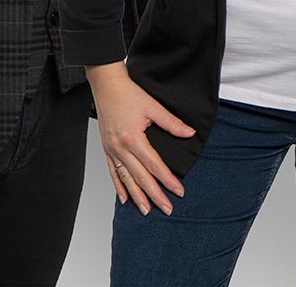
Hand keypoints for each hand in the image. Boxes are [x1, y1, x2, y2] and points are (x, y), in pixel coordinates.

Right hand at [87, 61, 193, 214]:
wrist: (106, 85)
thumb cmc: (128, 93)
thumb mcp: (153, 106)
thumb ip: (171, 122)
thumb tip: (190, 133)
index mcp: (133, 138)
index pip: (154, 165)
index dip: (168, 180)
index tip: (179, 192)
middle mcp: (120, 148)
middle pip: (140, 177)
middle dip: (155, 195)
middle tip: (167, 209)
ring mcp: (111, 150)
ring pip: (126, 179)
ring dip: (137, 196)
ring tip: (147, 210)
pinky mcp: (107, 149)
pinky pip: (112, 172)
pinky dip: (119, 186)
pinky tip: (125, 198)